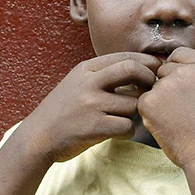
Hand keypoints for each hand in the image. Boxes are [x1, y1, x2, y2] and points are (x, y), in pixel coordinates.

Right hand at [16, 52, 159, 162]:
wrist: (37, 137)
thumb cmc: (62, 111)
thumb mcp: (76, 83)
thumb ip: (102, 74)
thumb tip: (139, 68)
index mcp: (86, 69)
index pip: (125, 57)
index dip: (147, 63)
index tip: (156, 71)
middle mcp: (89, 83)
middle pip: (133, 70)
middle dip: (149, 79)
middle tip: (152, 90)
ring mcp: (91, 105)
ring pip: (133, 104)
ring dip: (134, 114)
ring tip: (123, 119)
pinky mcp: (94, 127)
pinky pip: (127, 126)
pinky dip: (127, 131)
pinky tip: (118, 133)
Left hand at [136, 47, 194, 168]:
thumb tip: (174, 66)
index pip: (179, 55)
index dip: (178, 70)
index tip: (184, 88)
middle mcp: (185, 71)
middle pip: (164, 69)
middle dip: (167, 85)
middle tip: (181, 108)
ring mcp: (166, 85)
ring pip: (153, 86)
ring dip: (159, 99)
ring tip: (177, 119)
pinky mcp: (149, 101)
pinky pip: (144, 101)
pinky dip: (151, 113)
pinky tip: (167, 124)